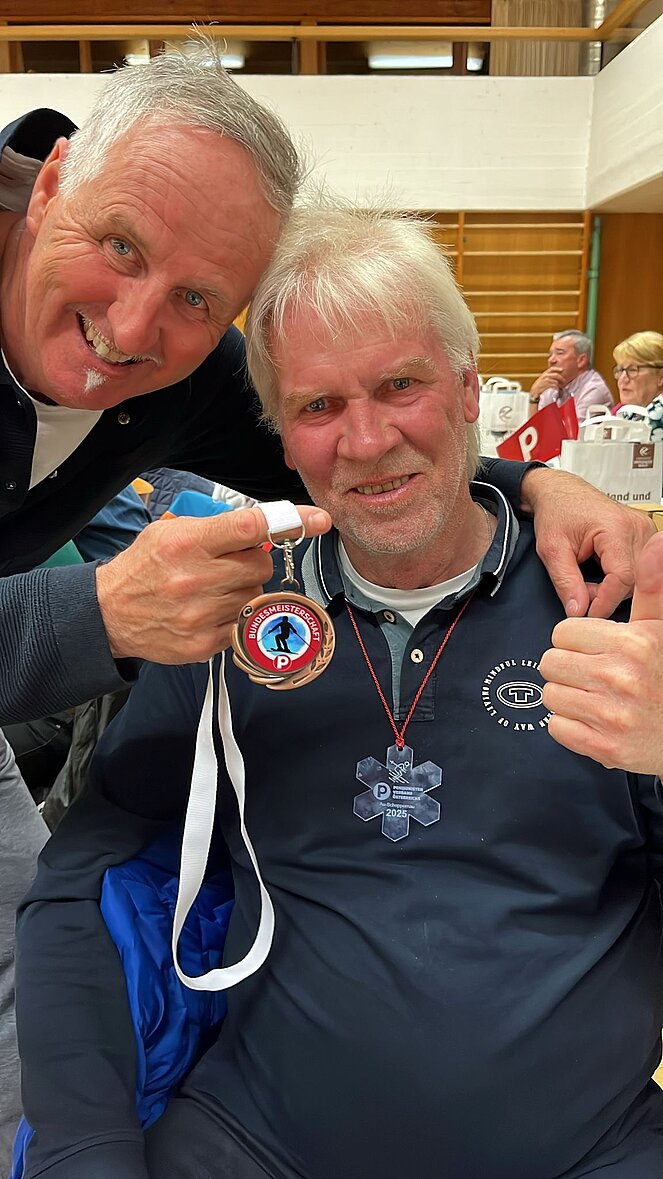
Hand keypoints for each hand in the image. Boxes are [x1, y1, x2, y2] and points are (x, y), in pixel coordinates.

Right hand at [96, 505, 330, 662]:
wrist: (110, 614)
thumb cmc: (145, 567)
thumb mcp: (171, 532)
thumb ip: (218, 528)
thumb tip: (267, 527)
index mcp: (188, 543)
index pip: (250, 527)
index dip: (290, 521)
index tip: (318, 520)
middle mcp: (197, 579)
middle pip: (261, 566)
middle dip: (253, 562)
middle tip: (229, 564)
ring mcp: (202, 615)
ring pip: (256, 596)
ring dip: (243, 591)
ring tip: (213, 590)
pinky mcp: (205, 644)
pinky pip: (244, 624)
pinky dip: (235, 616)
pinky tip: (210, 611)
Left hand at [520, 467, 655, 617]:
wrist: (560, 492)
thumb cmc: (556, 511)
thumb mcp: (551, 550)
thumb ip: (566, 582)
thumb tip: (578, 612)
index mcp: (615, 528)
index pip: (623, 578)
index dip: (606, 601)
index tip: (588, 614)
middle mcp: (636, 528)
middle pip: (635, 580)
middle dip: (607, 594)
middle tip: (581, 592)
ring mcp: (642, 530)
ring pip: (639, 577)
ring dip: (613, 587)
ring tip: (587, 580)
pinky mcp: (642, 535)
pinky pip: (638, 568)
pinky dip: (619, 578)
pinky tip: (601, 573)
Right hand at [530, 367, 563, 398]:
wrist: (533, 391)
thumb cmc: (539, 386)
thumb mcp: (544, 379)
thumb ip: (549, 376)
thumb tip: (557, 376)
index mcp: (544, 373)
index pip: (551, 368)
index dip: (557, 368)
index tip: (562, 369)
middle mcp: (544, 376)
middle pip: (555, 375)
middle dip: (561, 378)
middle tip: (564, 381)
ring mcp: (544, 381)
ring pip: (555, 381)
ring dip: (559, 383)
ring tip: (561, 386)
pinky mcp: (544, 386)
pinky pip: (552, 385)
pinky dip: (556, 387)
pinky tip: (557, 388)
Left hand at [539, 532, 662, 775]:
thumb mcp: (660, 629)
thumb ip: (653, 587)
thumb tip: (660, 540)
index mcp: (631, 644)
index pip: (562, 632)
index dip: (575, 642)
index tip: (594, 649)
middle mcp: (619, 677)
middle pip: (551, 663)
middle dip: (569, 668)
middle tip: (595, 676)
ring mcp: (610, 716)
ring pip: (550, 695)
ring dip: (568, 698)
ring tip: (596, 699)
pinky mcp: (604, 748)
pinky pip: (557, 728)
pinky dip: (571, 727)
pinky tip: (595, 722)